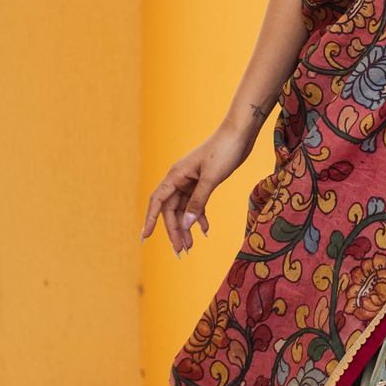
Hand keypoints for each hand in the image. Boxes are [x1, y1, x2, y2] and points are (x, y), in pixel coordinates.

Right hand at [142, 124, 251, 255]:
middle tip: (181, 251)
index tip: (145, 237)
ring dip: (187, 227)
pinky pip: (196, 203)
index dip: (150, 220)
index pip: (158, 202)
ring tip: (191, 247)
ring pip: (183, 209)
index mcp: (176, 175)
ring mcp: (191, 181)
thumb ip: (198, 202)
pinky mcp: (203, 182)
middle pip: (171, 210)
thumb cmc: (224, 150)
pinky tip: (206, 229)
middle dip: (175, 231)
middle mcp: (180, 179)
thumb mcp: (211, 178)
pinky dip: (200, 217)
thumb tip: (185, 224)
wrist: (240, 133)